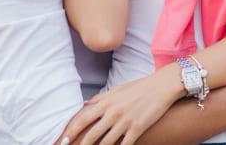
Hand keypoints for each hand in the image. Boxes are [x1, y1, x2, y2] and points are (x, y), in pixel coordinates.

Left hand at [58, 66, 180, 144]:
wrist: (161, 86)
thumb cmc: (138, 87)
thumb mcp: (117, 89)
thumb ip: (100, 98)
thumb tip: (85, 104)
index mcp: (105, 102)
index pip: (82, 119)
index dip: (71, 132)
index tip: (64, 141)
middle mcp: (113, 112)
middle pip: (92, 135)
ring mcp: (125, 121)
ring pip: (106, 143)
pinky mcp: (137, 129)